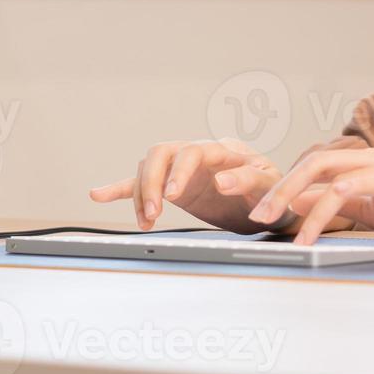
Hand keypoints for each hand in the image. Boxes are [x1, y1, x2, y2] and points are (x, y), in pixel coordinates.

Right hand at [88, 138, 293, 234]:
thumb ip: (249, 180)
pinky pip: (142, 182)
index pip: (194, 151)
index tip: (173, 196)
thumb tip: (223, 179)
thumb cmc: (275, 192)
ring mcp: (184, 168)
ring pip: (150, 166)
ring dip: (140, 192)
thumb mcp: (270, 187)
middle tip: (154, 212)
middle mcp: (200, 153)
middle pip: (163, 152)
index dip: (180, 171)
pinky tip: (98, 195)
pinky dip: (120, 188)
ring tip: (146, 222)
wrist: (274, 202)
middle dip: (152, 181)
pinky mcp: (174, 185)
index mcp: (225, 151)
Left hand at [246, 145, 373, 247]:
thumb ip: (342, 205)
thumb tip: (302, 202)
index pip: (317, 163)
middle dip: (280, 185)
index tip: (260, 205)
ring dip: (295, 196)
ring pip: (329, 170)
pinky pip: (354, 187)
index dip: (285, 181)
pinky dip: (325, 207)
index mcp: (369, 162)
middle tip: (256, 212)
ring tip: (275, 222)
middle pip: (316, 160)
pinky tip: (311, 229)